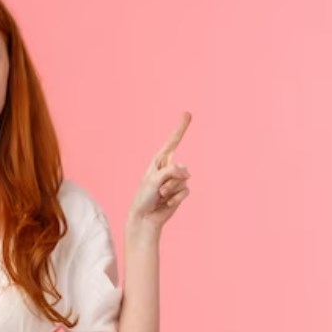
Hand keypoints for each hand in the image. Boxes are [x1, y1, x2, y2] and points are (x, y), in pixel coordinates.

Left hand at [128, 111, 192, 230]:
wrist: (145, 217)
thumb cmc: (144, 197)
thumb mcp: (153, 180)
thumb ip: (170, 171)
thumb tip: (186, 172)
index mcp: (158, 161)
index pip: (172, 142)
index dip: (180, 128)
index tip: (187, 113)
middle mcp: (168, 168)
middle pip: (180, 167)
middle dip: (170, 180)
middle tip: (157, 191)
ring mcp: (175, 180)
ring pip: (184, 180)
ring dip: (171, 190)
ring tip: (160, 196)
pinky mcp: (180, 192)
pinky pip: (186, 190)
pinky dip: (176, 198)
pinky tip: (166, 203)